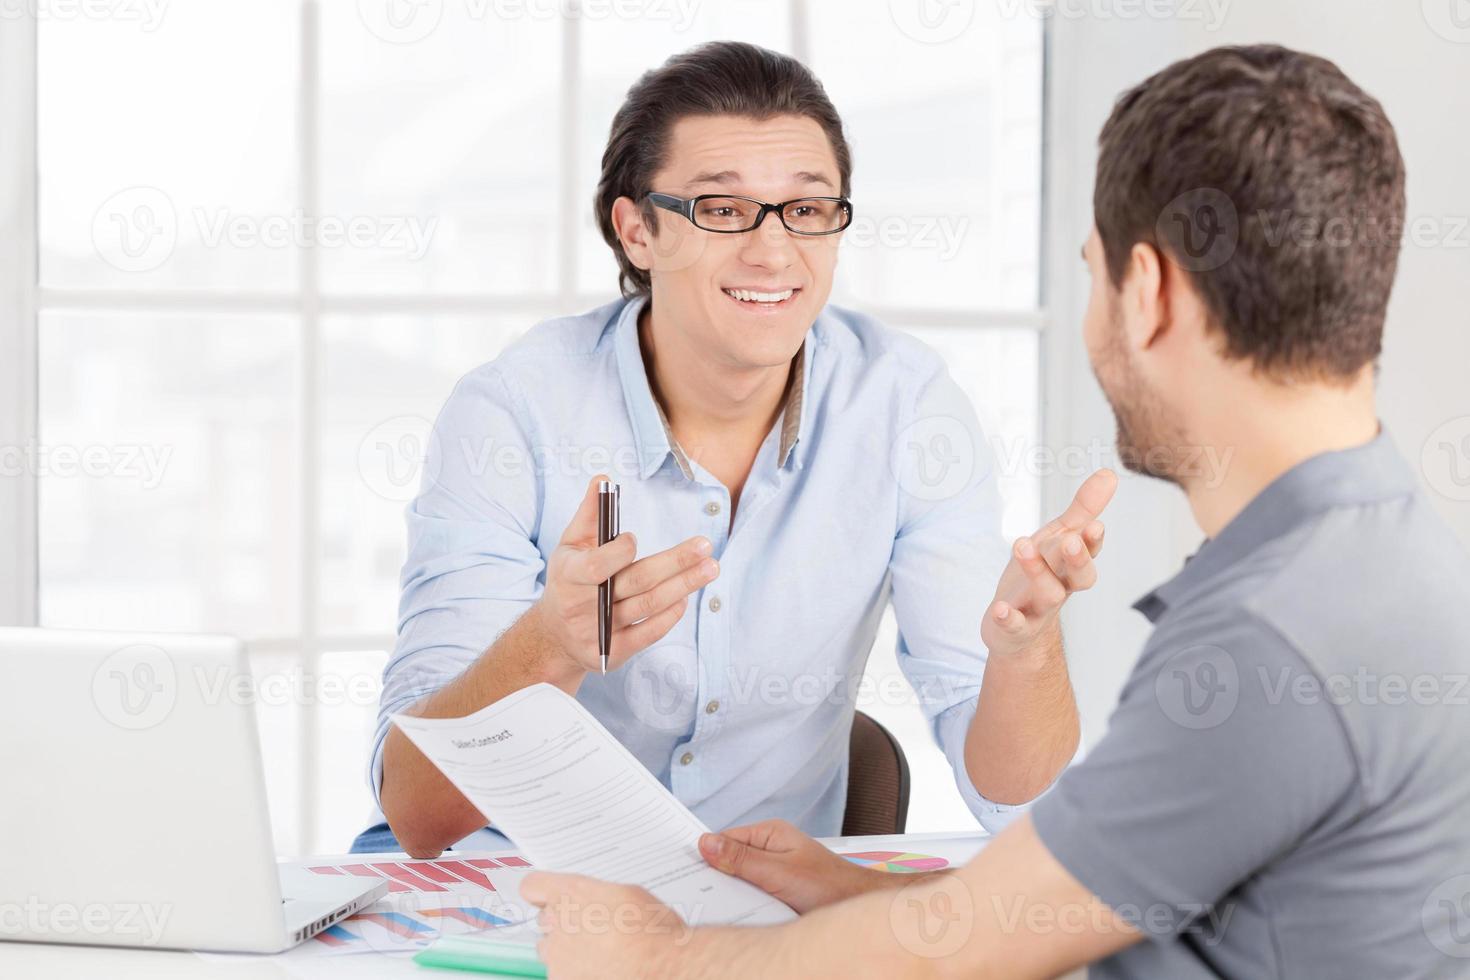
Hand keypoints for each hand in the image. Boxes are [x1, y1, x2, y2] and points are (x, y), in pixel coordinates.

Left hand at [521, 872, 687, 979]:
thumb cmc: (651, 930)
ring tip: (600, 953)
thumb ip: (598, 895)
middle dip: (563, 923)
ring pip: (550, 950)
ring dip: (567, 951)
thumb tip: (595, 900)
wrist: (661, 966)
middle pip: (545, 919)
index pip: (533, 886)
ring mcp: (556, 956)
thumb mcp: (628, 894)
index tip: (547, 896)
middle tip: (591, 929)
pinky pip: (561, 973)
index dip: (542, 892)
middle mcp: (557, 922)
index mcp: (571, 893)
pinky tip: (602, 969)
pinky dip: (576, 973)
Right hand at [535, 474, 719, 679]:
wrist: (554, 635)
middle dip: (674, 563)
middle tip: (705, 546)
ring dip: (683, 586)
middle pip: (635, 583)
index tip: (635, 538)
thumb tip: (603, 479)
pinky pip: (649, 633)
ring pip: (648, 607)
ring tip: (710, 568)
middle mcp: (583, 607)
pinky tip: (686, 596)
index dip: (618, 552)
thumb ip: (589, 515)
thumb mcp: (570, 547)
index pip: (597, 566)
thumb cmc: (568, 580)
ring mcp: (601, 632)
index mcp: (570, 576)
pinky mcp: (615, 652)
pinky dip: (670, 614)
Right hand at [698, 819, 883, 913]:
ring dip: (734, 892)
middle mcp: (772, 847)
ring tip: (727, 906)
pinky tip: (746, 914)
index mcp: (771, 833)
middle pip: (731, 858)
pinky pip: (754, 892)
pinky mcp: (780, 888)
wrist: (857, 907)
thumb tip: (706, 842)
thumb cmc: (828, 886)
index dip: (707, 854)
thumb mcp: (778, 872)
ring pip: (741, 878)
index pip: (725, 838)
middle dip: (719, 875)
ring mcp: (776, 868)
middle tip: (703, 894)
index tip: (688, 871)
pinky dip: (747, 903)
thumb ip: (741, 858)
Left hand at [981, 469, 1116, 657]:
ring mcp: (1039, 609)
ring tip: (1021, 544)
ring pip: (1048, 594)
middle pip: (1077, 576)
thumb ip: (1083, 510)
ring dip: (1037, 571)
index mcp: (1071, 564)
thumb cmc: (1042, 574)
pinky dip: (1008, 618)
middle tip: (1071, 539)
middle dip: (1077, 558)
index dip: (1093, 541)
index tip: (1095, 525)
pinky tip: (999, 609)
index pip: (1089, 552)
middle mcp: (1061, 587)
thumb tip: (1110, 474)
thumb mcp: (1059, 538)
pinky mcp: (1015, 628)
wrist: (1017, 628)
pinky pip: (1014, 625)